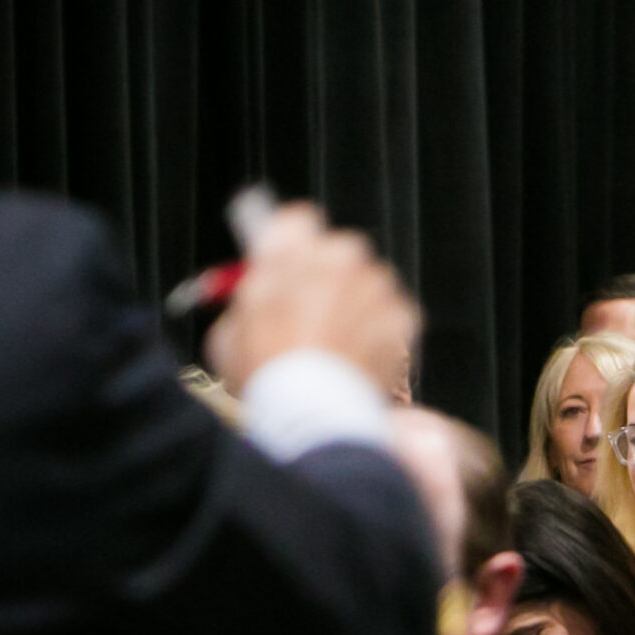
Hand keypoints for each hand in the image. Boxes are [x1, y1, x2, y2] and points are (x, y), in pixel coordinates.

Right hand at [206, 203, 419, 399]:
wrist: (314, 414)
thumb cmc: (267, 376)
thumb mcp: (230, 334)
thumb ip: (247, 300)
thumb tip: (258, 292)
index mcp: (292, 250)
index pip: (297, 220)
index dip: (291, 246)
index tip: (288, 264)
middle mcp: (339, 255)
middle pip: (337, 251)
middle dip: (327, 276)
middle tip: (310, 313)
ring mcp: (375, 283)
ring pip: (366, 282)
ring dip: (354, 303)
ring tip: (335, 346)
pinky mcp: (404, 312)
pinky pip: (391, 313)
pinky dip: (379, 331)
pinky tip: (357, 358)